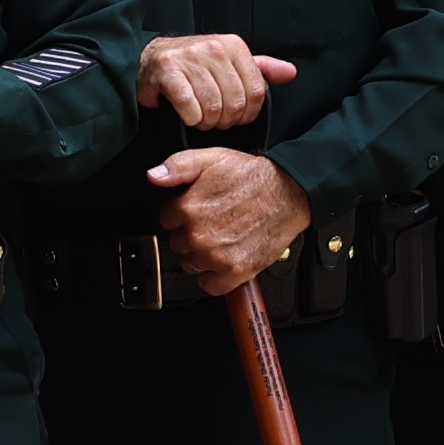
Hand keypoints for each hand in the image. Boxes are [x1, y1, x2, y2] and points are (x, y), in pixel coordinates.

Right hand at [140, 34, 283, 134]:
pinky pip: (190, 109)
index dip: (248, 114)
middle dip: (226, 121)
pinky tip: (187, 115)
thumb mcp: (230, 63)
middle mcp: (213, 47)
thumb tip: (290, 73)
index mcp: (233, 45)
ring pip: (213, 108)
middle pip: (235, 103)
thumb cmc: (195, 66)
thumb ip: (260, 69)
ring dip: (207, 122)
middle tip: (216, 120)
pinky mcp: (168, 71)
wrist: (152, 59)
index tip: (237, 117)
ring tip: (201, 118)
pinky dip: (191, 119)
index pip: (256, 92)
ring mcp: (189, 58)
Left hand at [151, 148, 312, 295]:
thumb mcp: (211, 158)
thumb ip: (178, 166)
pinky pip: (210, 285)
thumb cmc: (253, 176)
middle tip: (211, 221)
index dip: (180, 212)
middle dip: (189, 233)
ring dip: (201, 254)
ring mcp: (216, 256)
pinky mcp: (235, 272)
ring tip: (220, 238)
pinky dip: (213, 277)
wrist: (289, 192)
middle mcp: (199, 235)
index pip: (166, 219)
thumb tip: (154, 175)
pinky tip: (221, 262)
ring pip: (191, 263)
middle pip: (177, 243)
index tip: (195, 208)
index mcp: (188, 208)